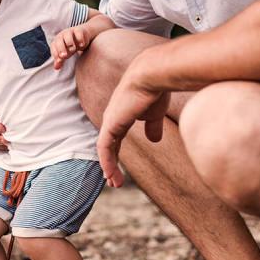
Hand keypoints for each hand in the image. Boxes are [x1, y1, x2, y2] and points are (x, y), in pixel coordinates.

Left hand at [51, 25, 91, 69]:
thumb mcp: (66, 53)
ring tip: (73, 50)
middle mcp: (62, 36)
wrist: (83, 35)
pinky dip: (80, 39)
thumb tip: (56, 68)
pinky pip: (78, 32)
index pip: (53, 47)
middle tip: (64, 56)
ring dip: (69, 43)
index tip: (59, 61)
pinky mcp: (79, 30)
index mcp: (57, 41)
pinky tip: (82, 45)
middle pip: (59, 41)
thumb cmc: (72, 45)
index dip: (55, 54)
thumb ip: (61, 60)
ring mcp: (70, 32)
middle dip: (61, 48)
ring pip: (68, 35)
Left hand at [96, 62, 168, 187]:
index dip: (116, 154)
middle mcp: (113, 118)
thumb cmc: (155, 91)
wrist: (152, 76)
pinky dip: (106, 162)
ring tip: (114, 183)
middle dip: (111, 164)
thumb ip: (152, 127)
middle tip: (114, 181)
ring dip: (109, 167)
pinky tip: (109, 174)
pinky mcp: (111, 124)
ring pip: (105, 149)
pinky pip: (104, 147)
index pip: (116, 138)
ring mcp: (110, 121)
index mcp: (122, 115)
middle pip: (108, 146)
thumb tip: (153, 140)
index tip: (119, 170)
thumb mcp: (154, 114)